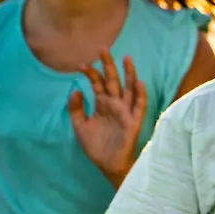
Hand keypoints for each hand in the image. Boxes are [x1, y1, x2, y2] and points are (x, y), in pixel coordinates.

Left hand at [68, 52, 147, 187]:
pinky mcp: (133, 122)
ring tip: (126, 59)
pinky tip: (138, 83)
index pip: (98, 84)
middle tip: (103, 49)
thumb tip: (75, 90)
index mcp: (102, 105)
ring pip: (128, 89)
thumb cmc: (96, 146)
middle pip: (113, 81)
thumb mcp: (80, 126)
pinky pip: (139, 106)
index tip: (81, 64)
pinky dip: (140, 95)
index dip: (91, 74)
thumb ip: (76, 109)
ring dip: (128, 74)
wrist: (107, 165)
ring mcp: (125, 112)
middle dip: (109, 65)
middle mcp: (114, 104)